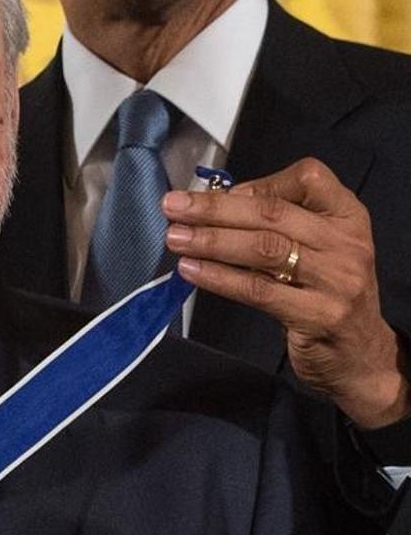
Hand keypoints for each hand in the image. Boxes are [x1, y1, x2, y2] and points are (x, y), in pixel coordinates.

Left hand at [163, 158, 408, 428]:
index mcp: (347, 217)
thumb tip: (218, 204)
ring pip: (264, 249)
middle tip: (173, 207)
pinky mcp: (318, 316)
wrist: (362, 356)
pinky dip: (220, 278)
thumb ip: (279, 223)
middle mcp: (346, 244)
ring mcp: (336, 281)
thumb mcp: (317, 249)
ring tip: (176, 238)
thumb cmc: (326, 293)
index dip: (259, 180)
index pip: (309, 178)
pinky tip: (191, 270)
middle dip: (215, 208)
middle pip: (272, 214)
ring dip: (212, 240)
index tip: (217, 191)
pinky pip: (259, 290)